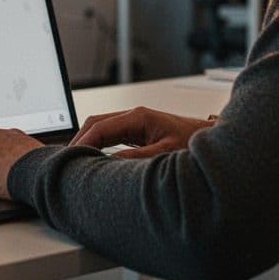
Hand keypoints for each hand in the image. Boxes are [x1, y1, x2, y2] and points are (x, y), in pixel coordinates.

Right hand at [69, 106, 212, 158]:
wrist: (211, 138)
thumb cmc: (194, 142)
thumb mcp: (165, 153)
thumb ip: (137, 157)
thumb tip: (111, 163)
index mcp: (138, 117)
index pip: (100, 126)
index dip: (83, 142)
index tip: (72, 157)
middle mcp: (134, 116)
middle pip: (95, 123)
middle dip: (79, 139)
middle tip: (67, 160)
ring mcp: (135, 122)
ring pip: (101, 128)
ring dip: (88, 141)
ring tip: (77, 161)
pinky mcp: (138, 131)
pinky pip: (110, 135)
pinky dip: (98, 144)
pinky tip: (94, 158)